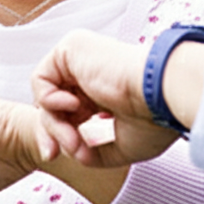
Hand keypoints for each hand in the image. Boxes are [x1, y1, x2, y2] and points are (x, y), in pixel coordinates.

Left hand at [31, 29, 178, 166]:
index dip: (64, 135)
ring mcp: (81, 58)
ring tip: (74, 139)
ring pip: (46, 96)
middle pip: (53, 105)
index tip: (67, 155)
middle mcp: (91, 72)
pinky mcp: (71, 47)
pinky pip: (41, 78)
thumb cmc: (155, 119)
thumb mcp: (123, 145)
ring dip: (54, 123)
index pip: (71, 113)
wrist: (163, 95)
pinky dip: (49, 99)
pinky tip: (74, 106)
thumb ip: (95, 153)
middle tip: (53, 154)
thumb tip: (76, 156)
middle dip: (52, 133)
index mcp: (105, 90)